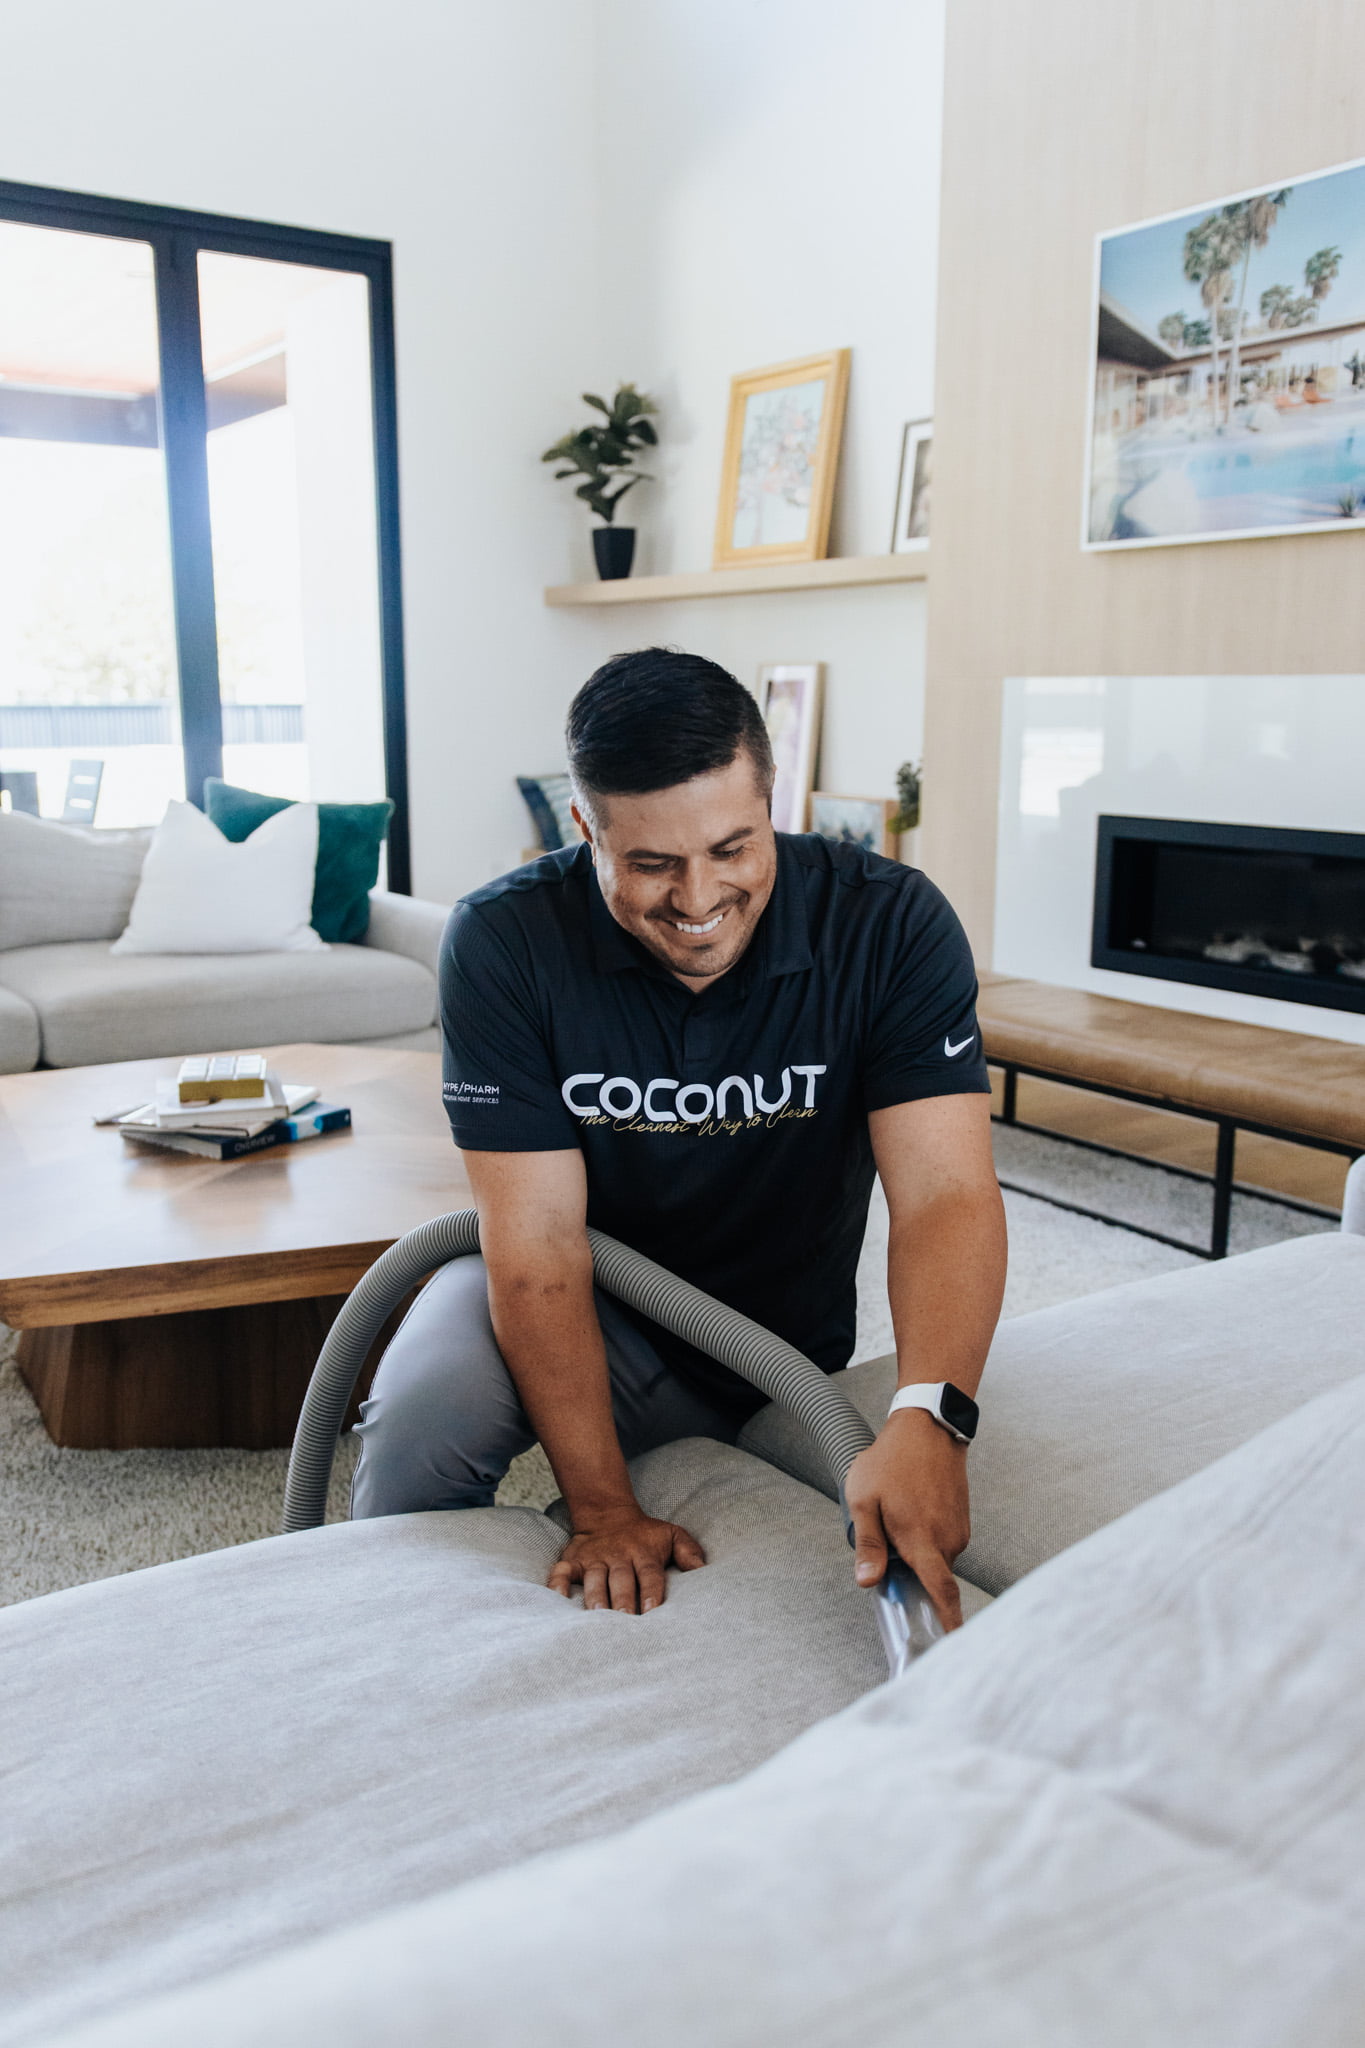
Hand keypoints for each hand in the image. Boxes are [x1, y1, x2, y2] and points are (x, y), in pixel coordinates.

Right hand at [548, 1506, 705, 1613]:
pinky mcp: (573, 1560)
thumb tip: (703, 1571)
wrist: (607, 1513)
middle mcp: (618, 1555)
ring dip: (595, 1597)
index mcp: (643, 1552)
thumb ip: (689, 1552)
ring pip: (594, 1579)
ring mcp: (594, 1558)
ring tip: (598, 1617)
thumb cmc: (646, 1535)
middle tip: (626, 1621)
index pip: (649, 1573)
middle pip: (621, 1579)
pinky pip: (561, 1572)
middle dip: (623, 1600)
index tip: (653, 1611)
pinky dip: (557, 1585)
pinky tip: (557, 1600)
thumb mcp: (672, 1534)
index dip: (651, 1591)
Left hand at [844, 1409, 970, 1630]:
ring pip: (936, 1559)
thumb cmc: (890, 1461)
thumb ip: (868, 1545)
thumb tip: (868, 1582)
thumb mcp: (864, 1500)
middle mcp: (948, 1540)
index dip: (949, 1622)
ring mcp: (959, 1529)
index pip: (941, 1591)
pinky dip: (927, 1539)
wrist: (927, 1427)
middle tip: (887, 1547)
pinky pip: (943, 1543)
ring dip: (918, 1553)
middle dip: (912, 1576)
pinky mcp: (962, 1520)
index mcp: (923, 1540)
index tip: (954, 1645)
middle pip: (932, 1577)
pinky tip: (910, 1511)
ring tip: (895, 1516)